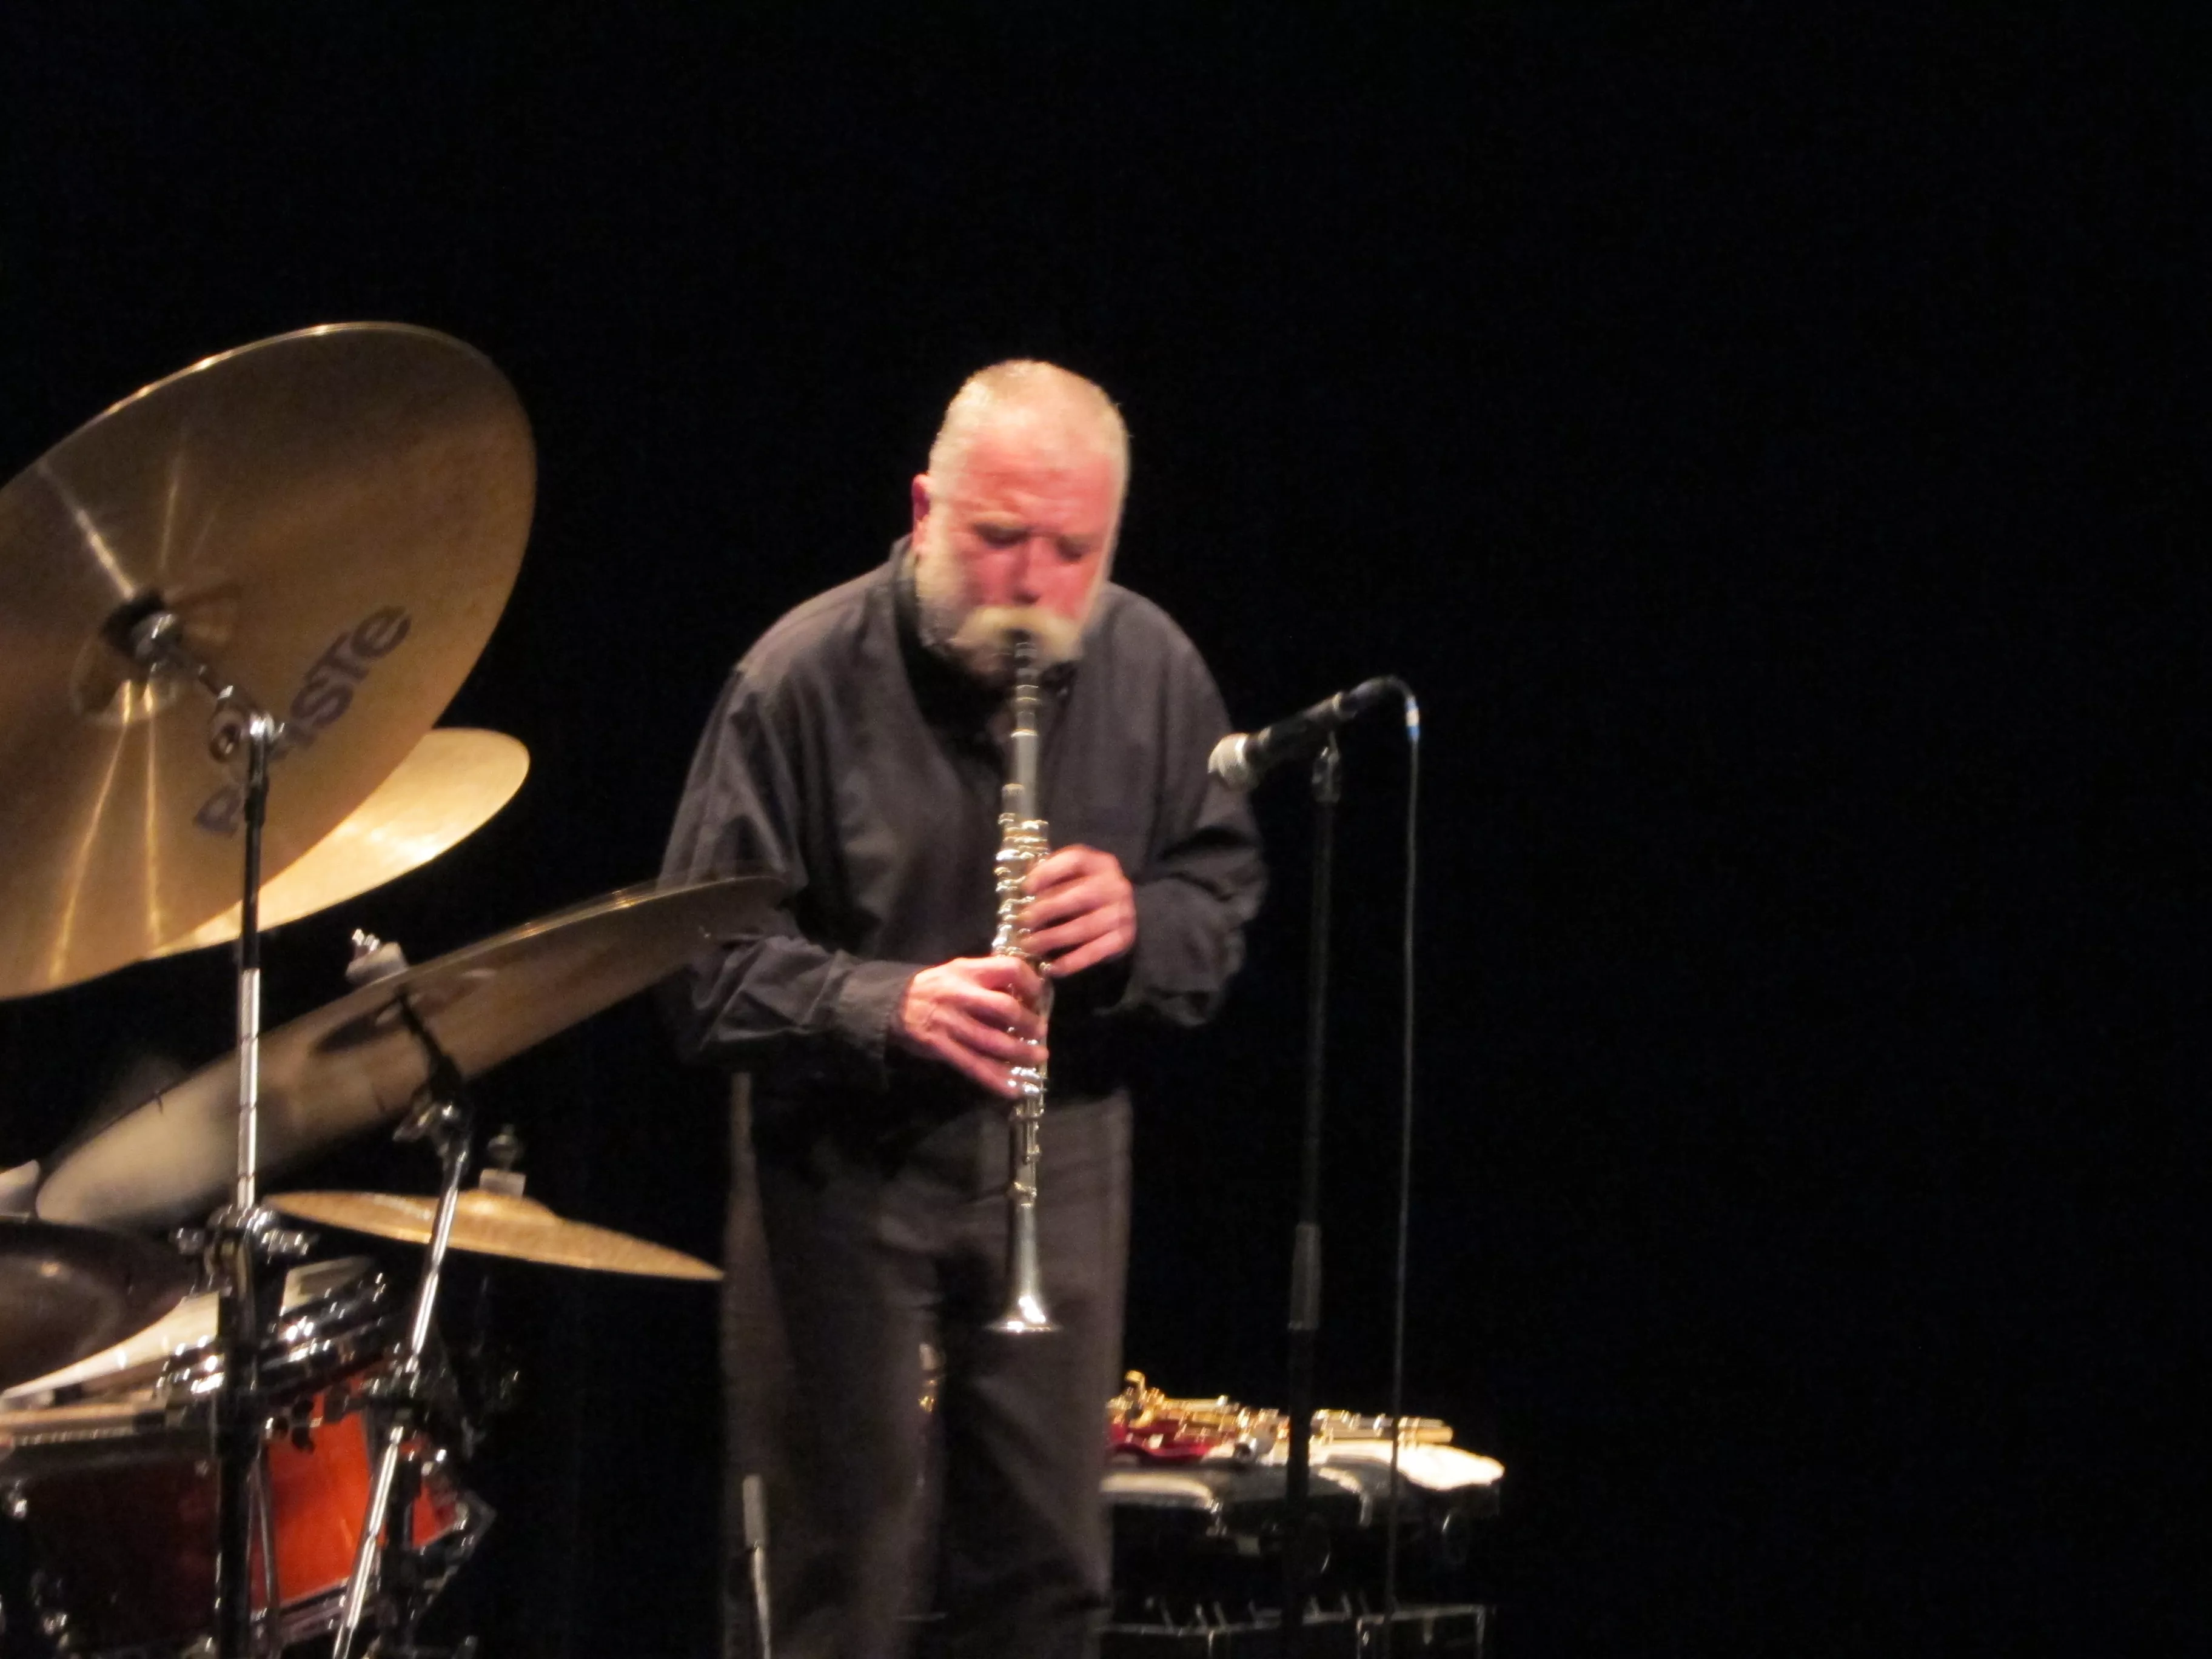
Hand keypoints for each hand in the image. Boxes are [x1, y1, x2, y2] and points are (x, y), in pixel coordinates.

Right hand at [894, 956, 1047, 1095]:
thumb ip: (988, 978)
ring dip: (1020, 1053)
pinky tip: (1013, 1089)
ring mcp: (950, 1022)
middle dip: (1029, 1023)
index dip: (1031, 983)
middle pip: (1005, 1008)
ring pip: (992, 1041)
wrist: (895, 1004)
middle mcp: (961, 995)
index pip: (1010, 968)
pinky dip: (995, 1079)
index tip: (1040, 997)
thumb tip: (1025, 993)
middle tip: (1040, 1032)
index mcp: (969, 971)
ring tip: (1037, 1058)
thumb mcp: (959, 970)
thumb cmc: (935, 987)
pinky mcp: (941, 1046)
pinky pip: (973, 1065)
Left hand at [1023, 844, 1136, 977]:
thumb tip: (1018, 888)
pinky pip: (1095, 952)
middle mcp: (1116, 886)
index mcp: (1100, 863)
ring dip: (1052, 938)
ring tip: (1029, 945)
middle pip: (1079, 896)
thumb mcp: (1073, 874)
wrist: (1121, 912)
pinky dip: (1072, 961)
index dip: (1048, 872)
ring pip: (1084, 927)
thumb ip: (1052, 876)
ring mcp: (1122, 913)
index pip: (1074, 860)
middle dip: (1046, 910)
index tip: (1025, 888)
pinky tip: (1052, 967)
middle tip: (1022, 921)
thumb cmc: (1086, 891)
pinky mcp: (1123, 938)